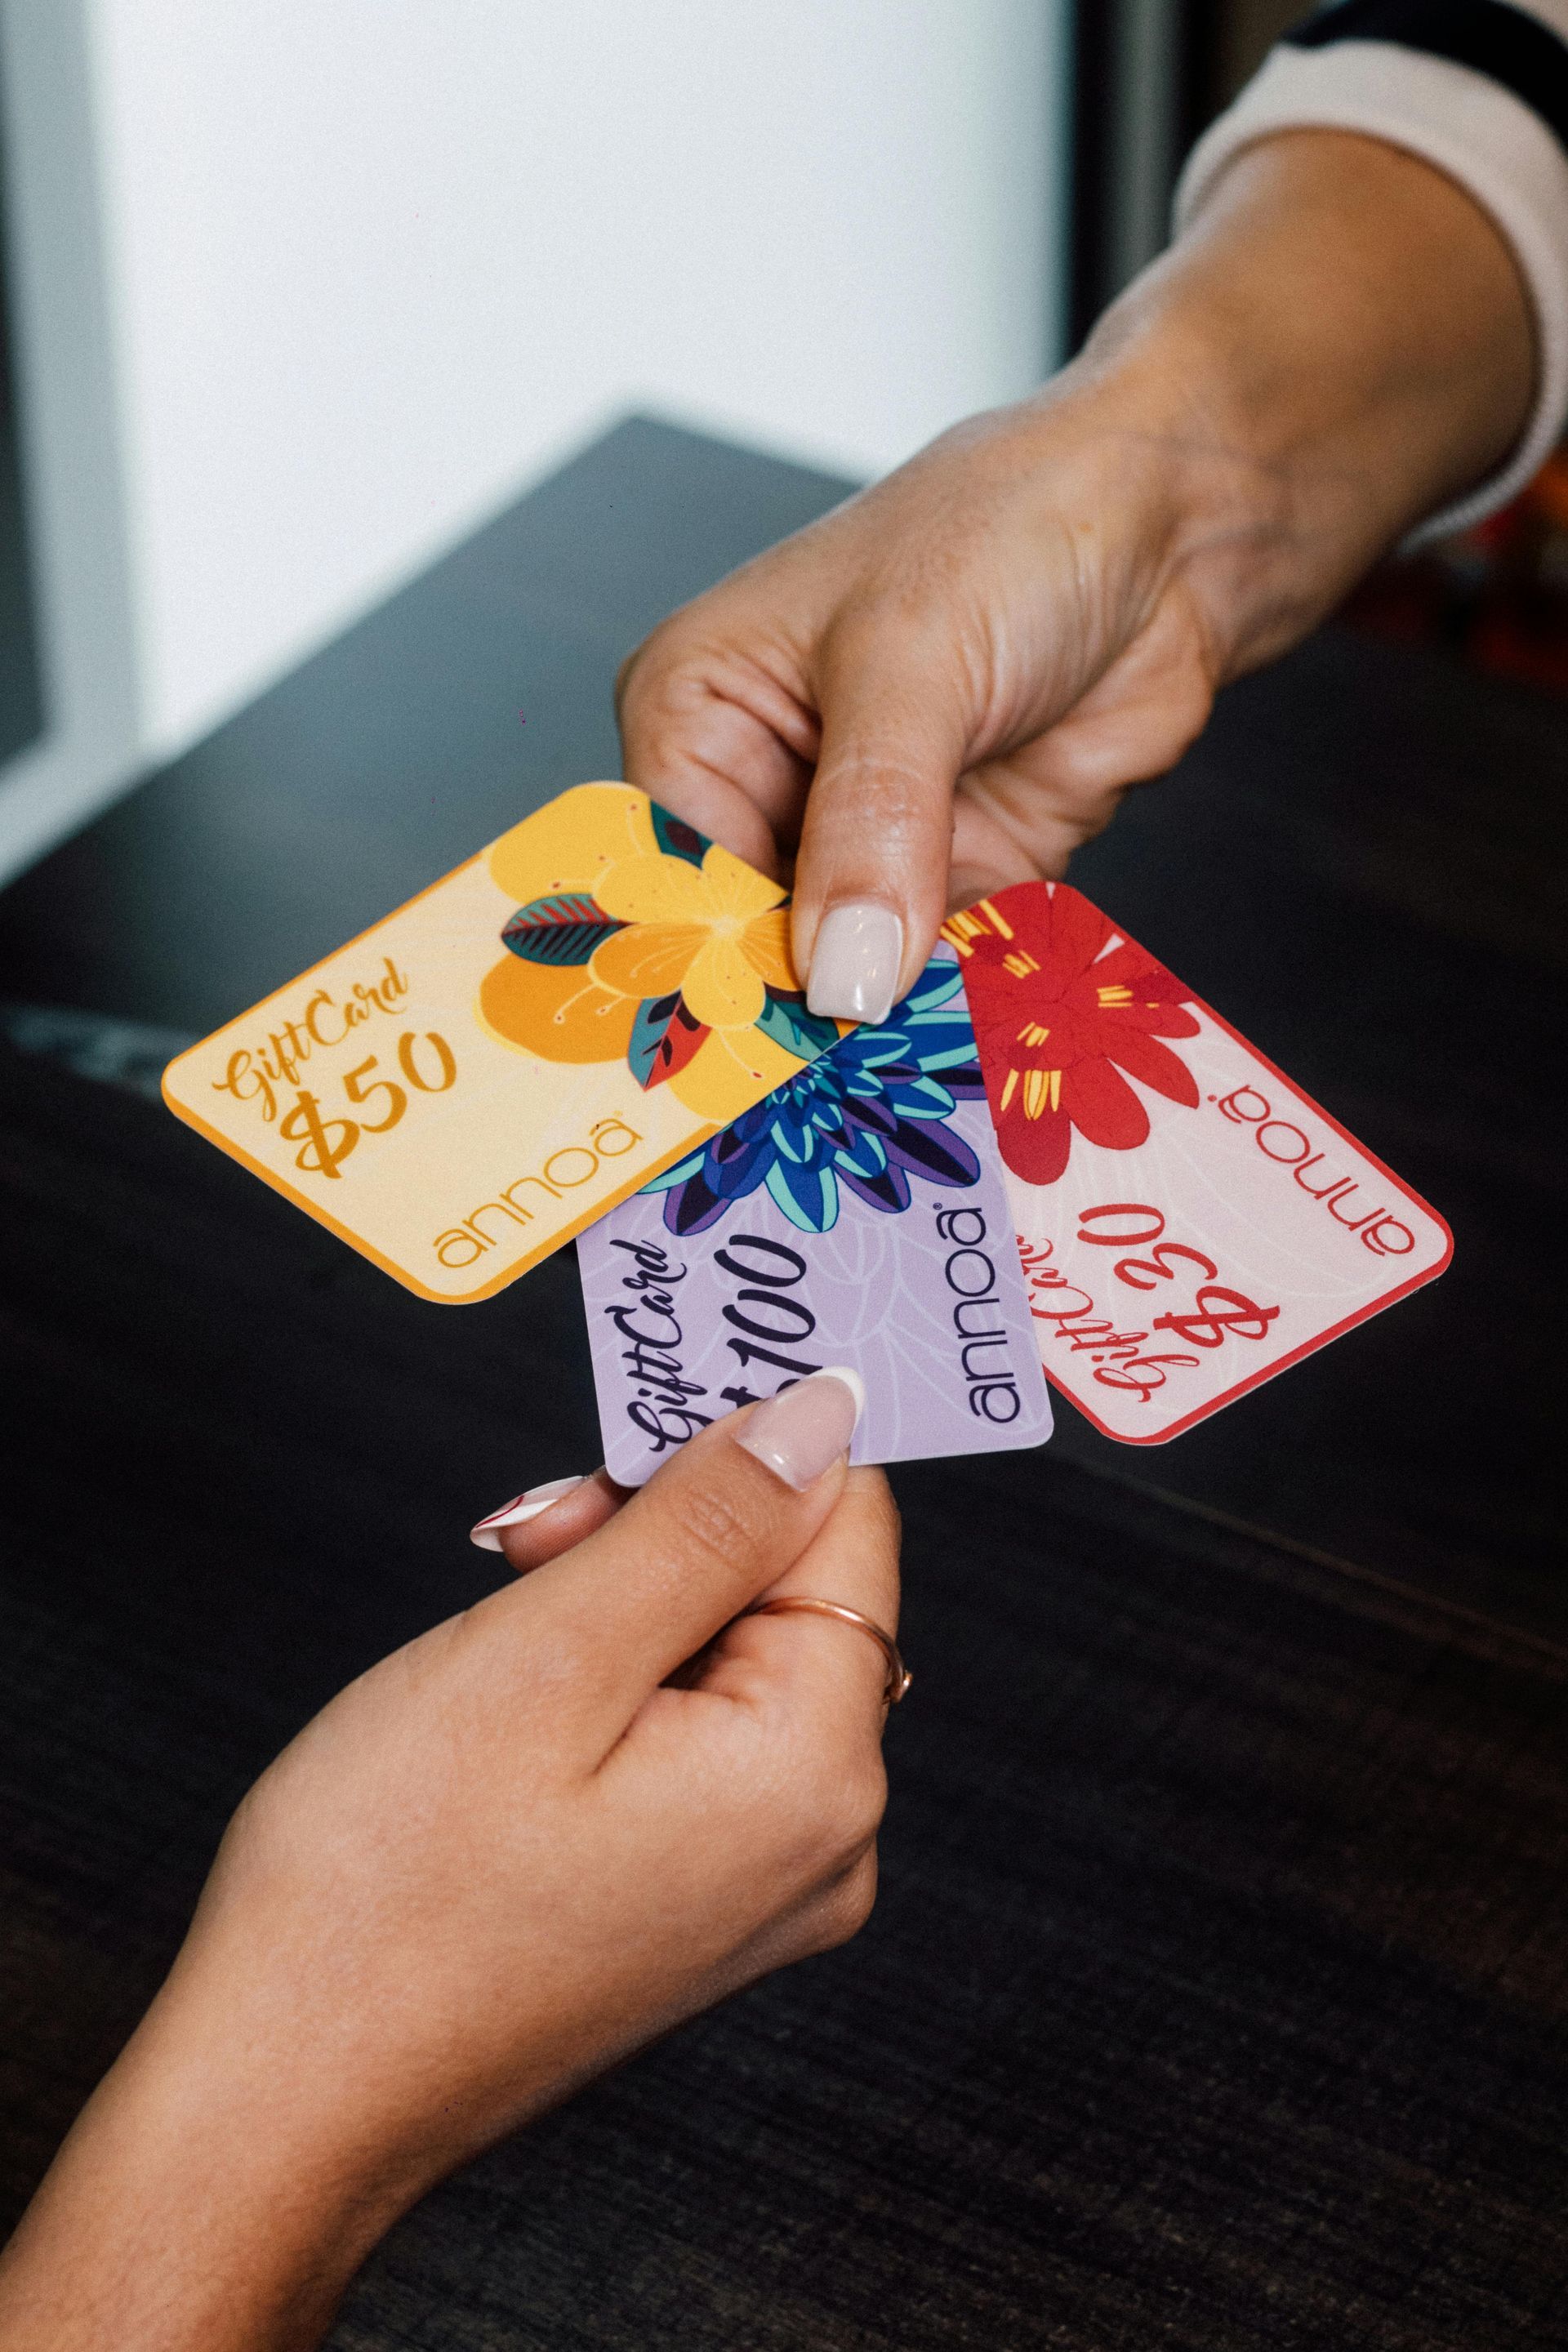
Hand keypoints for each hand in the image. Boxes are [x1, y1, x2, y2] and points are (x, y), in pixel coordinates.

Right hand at [0, 1372, 896, 2351]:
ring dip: (626, 1600)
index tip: (618, 1440)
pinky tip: (524, 1696)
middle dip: (661, 1532)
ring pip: (734, 1654)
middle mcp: (827, 1838)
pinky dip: (619, 1682)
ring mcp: (768, 1883)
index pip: (846, 1523)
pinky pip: (700, 1735)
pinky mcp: (704, 1899)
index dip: (731, 1455)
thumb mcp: (548, 1655)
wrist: (288, 2097)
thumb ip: (704, 1521)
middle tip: (525, 1544)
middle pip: (790, 1589)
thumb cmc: (386, 1892)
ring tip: (505, 1623)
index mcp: (817, 1772)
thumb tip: (824, 1414)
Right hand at [618, 132, 1531, 1022]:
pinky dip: (955, 1012)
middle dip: (798, 1013)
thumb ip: (870, 824)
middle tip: (829, 1101)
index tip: (755, 1060)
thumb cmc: (1014, 530)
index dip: (708, 967)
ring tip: (897, 1092)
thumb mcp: (914, 662)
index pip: (669, 873)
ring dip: (882, 1027)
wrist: (1177, 526)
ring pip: (847, 972)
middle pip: (749, 942)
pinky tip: (967, 1054)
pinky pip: (937, 974)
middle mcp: (763, 784)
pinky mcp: (954, 878)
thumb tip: (840, 979)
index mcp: (697, 710)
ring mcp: (861, 841)